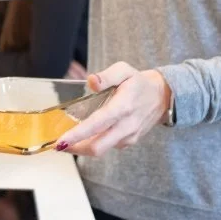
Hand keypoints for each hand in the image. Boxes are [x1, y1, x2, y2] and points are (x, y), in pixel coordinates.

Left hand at [56, 62, 171, 156]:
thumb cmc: (139, 82)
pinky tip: (85, 136)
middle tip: (58, 144)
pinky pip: (108, 146)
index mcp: (123, 107)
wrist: (162, 96)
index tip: (62, 140)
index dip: (78, 134)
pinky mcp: (129, 142)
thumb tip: (92, 81)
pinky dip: (94, 144)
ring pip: (101, 150)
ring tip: (67, 140)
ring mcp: (129, 136)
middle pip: (97, 147)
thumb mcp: (124, 70)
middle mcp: (126, 126)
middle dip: (75, 148)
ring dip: (82, 148)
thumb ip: (107, 75)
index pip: (97, 124)